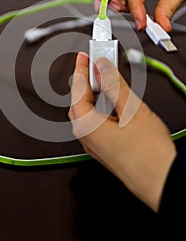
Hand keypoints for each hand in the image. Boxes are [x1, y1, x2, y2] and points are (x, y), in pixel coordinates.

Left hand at [68, 52, 175, 211]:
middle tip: (96, 65)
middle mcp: (86, 137)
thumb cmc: (148, 156)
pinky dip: (102, 107)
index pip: (76, 90)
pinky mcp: (106, 148)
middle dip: (86, 81)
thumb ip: (115, 86)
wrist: (164, 183)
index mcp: (86, 126)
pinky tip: (114, 102)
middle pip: (79, 101)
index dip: (80, 70)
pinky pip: (97, 123)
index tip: (84, 56)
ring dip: (95, 94)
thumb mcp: (132, 111)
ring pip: (89, 112)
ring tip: (107, 80)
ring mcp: (95, 145)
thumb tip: (103, 68)